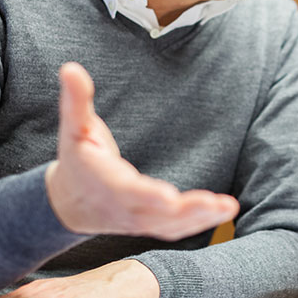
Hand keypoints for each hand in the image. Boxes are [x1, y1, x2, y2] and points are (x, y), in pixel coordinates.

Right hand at [46, 62, 238, 238]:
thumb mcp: (73, 128)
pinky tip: (223, 212)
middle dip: (188, 211)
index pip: (127, 191)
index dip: (147, 196)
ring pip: (171, 225)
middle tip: (218, 204)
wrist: (69, 203)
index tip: (168, 197)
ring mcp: (138, 220)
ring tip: (228, 208)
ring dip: (202, 218)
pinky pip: (176, 228)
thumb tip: (70, 68)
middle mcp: (124, 206)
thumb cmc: (77, 159)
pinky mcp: (150, 223)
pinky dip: (200, 222)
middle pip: (157, 214)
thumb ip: (76, 100)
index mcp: (105, 182)